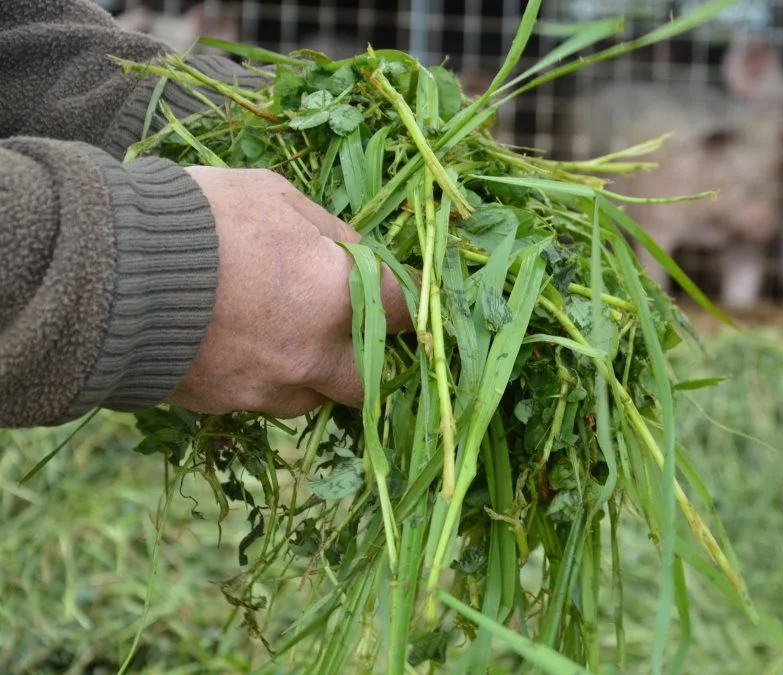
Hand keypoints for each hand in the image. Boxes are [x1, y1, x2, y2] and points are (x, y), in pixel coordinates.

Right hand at [165, 167, 411, 417]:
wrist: (103, 271)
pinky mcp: (223, 406)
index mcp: (338, 298)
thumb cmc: (198, 218)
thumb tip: (356, 255)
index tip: (402, 293)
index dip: (408, 299)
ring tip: (279, 330)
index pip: (405, 311)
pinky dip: (261, 376)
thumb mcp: (274, 197)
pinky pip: (261, 398)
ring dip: (310, 370)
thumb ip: (328, 232)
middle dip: (365, 355)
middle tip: (346, 326)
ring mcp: (266, 388)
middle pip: (369, 379)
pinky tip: (236, 341)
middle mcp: (313, 357)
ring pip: (312, 395)